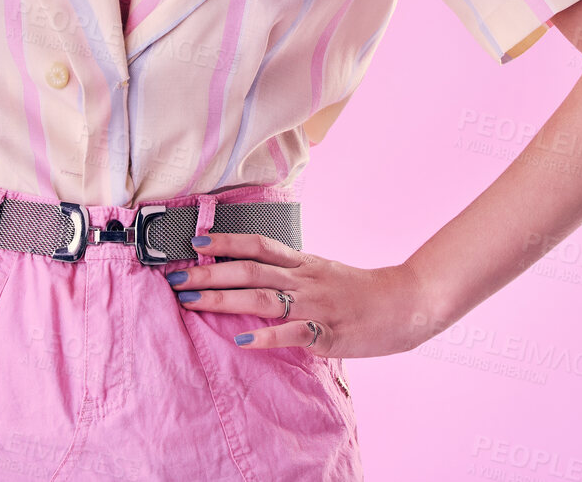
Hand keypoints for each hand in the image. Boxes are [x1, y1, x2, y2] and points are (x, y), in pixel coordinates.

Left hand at [167, 231, 441, 358]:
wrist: (404, 302)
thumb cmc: (360, 291)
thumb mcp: (322, 272)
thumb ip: (291, 274)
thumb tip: (255, 275)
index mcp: (302, 262)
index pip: (256, 244)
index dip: (224, 241)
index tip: (194, 240)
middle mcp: (304, 278)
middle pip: (249, 269)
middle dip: (209, 272)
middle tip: (177, 275)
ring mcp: (315, 304)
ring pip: (263, 297)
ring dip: (224, 299)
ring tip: (193, 300)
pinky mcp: (328, 332)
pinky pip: (294, 333)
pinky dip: (268, 336)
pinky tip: (243, 341)